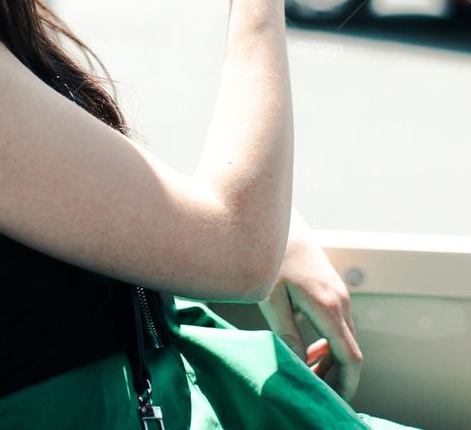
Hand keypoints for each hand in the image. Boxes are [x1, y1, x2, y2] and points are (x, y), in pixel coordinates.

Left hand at [256, 217, 363, 403]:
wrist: (276, 222)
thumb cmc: (272, 258)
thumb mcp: (272, 299)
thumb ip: (286, 335)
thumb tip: (298, 367)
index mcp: (327, 306)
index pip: (349, 356)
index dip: (346, 385)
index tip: (333, 402)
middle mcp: (341, 301)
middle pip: (350, 352)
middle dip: (337, 378)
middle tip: (314, 392)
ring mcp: (340, 293)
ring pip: (346, 339)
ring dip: (332, 362)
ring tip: (308, 373)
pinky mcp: (334, 289)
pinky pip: (340, 325)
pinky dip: (330, 344)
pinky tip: (310, 350)